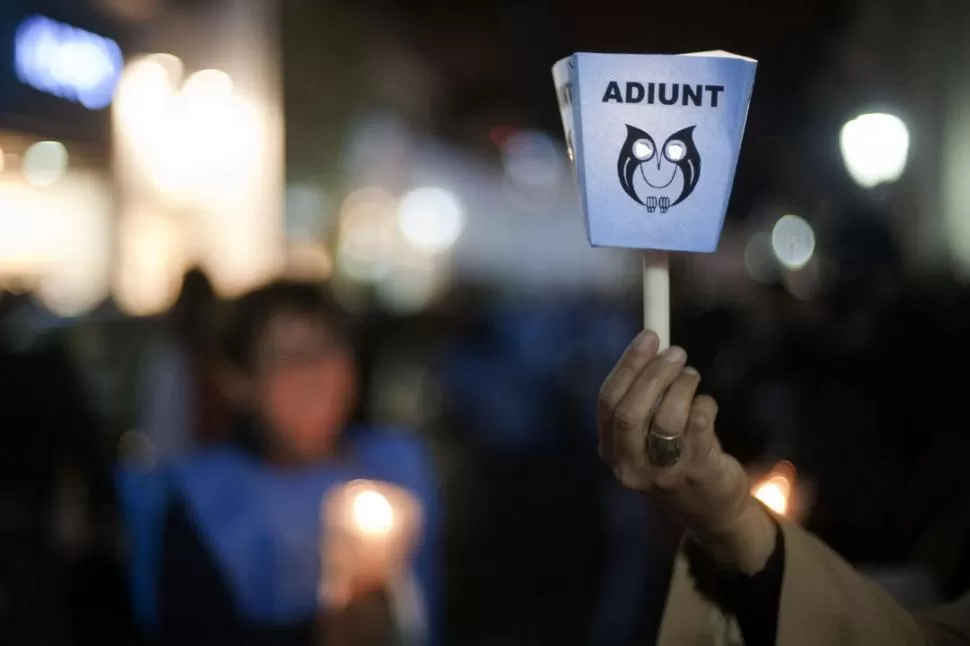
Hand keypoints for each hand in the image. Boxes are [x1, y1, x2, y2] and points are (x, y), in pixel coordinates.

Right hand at [598, 330, 775, 573]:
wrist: (711, 507)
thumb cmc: (675, 456)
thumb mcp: (645, 436)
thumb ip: (642, 397)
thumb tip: (653, 343)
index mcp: (611, 451)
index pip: (608, 401)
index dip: (628, 365)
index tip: (649, 337)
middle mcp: (630, 466)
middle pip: (630, 411)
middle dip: (654, 374)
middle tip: (676, 351)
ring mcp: (662, 473)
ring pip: (666, 417)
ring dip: (682, 385)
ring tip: (691, 376)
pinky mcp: (697, 472)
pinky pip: (699, 423)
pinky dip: (703, 403)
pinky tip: (705, 404)